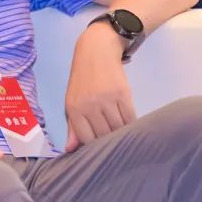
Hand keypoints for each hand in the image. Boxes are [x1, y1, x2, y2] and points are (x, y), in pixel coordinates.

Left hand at [63, 23, 136, 151]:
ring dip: (121, 133)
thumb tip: (70, 150)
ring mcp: (107, 99)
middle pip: (103, 135)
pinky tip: (129, 124)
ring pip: (118, 129)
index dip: (94, 147)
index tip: (99, 148)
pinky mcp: (123, 94)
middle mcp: (90, 105)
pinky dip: (131, 124)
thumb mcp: (72, 100)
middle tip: (113, 141)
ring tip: (121, 133)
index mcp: (74, 108)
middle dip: (108, 141)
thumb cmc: (82, 80)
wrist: (96, 51)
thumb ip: (73, 126)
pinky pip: (130, 118)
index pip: (86, 139)